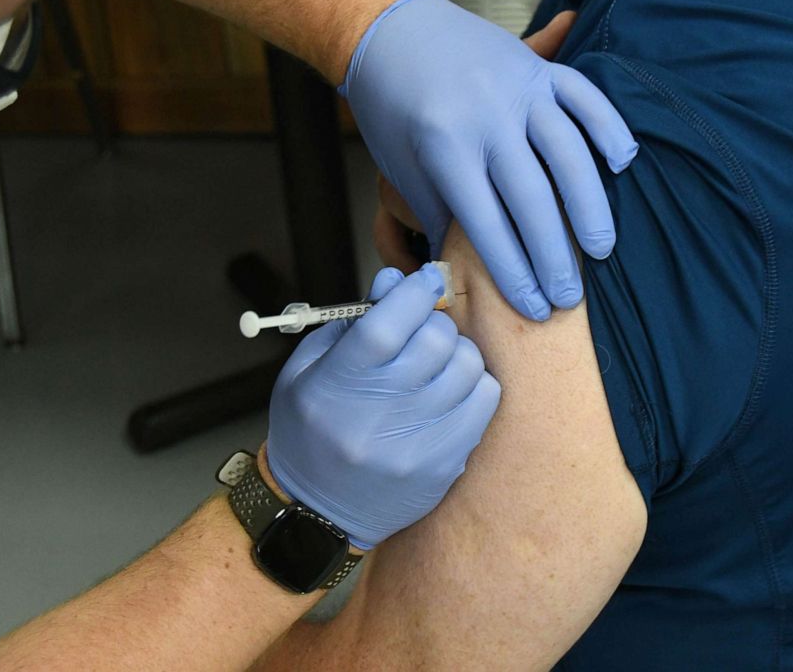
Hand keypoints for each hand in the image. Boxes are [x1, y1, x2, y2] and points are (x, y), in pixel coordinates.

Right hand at [266, 264, 500, 548]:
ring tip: (437, 361)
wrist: (317, 513)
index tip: (425, 279)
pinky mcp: (445, 463)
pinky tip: (453, 388)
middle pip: (433, 340)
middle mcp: (378, 415)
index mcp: (337, 386)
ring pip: (467, 365)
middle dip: (433, 321)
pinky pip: (485, 400)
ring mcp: (416, 443)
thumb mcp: (307, 371)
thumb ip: (350, 323)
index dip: (413, 292)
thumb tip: (394, 281)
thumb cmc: (309, 431)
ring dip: (456, 351)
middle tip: (422, 329)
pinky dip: (474, 382)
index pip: (387, 324)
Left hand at [341, 0, 637, 320]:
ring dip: (590, 206)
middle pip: (533, 199)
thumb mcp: (404, 168)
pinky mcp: (538, 66)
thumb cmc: (393, 109)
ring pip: (568, 153)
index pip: (489, 225)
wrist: (391, 30)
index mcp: (446, 146)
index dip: (515, 274)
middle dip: (554, 256)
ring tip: (600, 249)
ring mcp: (518, 87)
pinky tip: (623, 163)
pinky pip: (585, 97)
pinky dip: (609, 128)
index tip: (535, 309)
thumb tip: (462, 276)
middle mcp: (487, 116)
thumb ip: (440, 217)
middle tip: (570, 296)